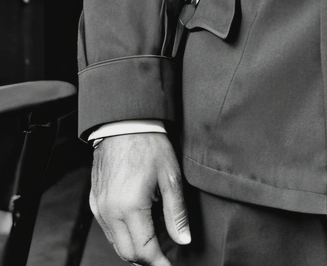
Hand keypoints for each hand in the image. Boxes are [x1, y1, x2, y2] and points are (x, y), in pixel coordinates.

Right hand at [90, 133, 190, 264]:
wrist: (124, 123)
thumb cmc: (150, 145)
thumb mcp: (170, 176)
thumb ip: (176, 213)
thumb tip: (183, 240)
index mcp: (130, 207)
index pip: (145, 251)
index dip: (160, 263)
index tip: (172, 265)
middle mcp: (110, 212)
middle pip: (128, 254)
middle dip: (148, 259)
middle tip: (168, 254)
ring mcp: (100, 208)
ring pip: (117, 244)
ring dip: (136, 248)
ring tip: (158, 239)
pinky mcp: (95, 202)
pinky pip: (109, 230)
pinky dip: (125, 235)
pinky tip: (141, 225)